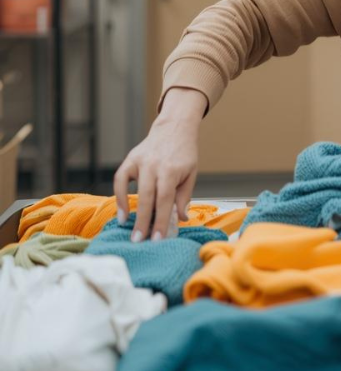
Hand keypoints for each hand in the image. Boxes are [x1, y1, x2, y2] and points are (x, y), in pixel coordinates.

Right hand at [113, 87, 205, 241]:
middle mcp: (154, 165)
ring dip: (131, 213)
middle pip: (148, 198)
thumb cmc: (185, 153)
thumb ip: (183, 196)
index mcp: (171, 170)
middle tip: (140, 242)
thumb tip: (179, 219)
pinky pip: (120, 180)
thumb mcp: (191, 174)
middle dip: (144, 222)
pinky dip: (120, 197)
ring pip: (134, 191)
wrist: (175, 128)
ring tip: (131, 232)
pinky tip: (122, 213)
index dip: (160, 221)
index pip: (165, 200)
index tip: (157, 239)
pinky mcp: (130, 159)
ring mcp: (140, 161)